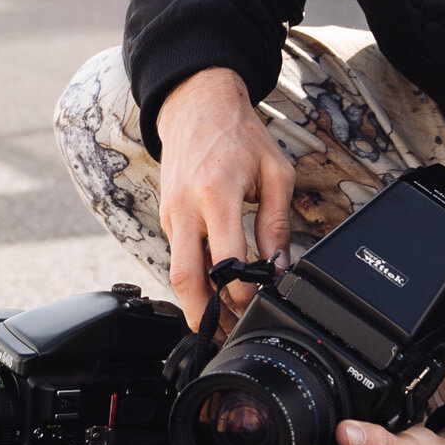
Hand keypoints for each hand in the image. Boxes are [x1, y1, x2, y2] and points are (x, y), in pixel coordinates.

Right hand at [155, 66, 293, 328]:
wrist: (195, 105)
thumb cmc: (238, 134)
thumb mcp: (275, 172)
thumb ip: (278, 223)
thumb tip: (278, 268)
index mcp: (216, 195)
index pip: (226, 261)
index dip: (242, 291)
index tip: (260, 303)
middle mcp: (186, 208)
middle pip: (185, 278)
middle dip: (203, 316)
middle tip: (223, 339)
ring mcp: (171, 214)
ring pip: (176, 272)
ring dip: (196, 303)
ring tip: (221, 326)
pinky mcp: (166, 217)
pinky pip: (178, 257)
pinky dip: (194, 280)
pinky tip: (214, 293)